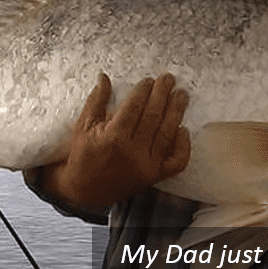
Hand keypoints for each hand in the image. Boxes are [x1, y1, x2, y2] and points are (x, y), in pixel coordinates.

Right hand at [45, 72, 190, 209]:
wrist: (85, 191)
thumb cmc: (83, 155)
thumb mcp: (83, 127)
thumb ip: (96, 101)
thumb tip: (104, 76)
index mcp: (113, 137)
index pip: (134, 108)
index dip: (143, 91)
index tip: (149, 80)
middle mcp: (132, 152)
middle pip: (153, 117)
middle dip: (162, 95)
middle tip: (169, 78)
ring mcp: (146, 165)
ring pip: (167, 134)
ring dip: (176, 112)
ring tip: (182, 95)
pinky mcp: (155, 176)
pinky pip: (176, 161)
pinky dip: (183, 146)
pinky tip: (184, 129)